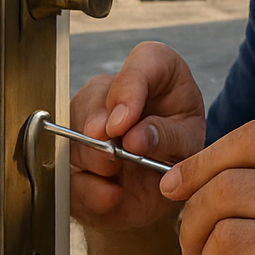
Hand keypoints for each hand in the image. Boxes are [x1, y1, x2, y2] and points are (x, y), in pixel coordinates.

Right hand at [69, 41, 206, 230]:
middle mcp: (116, 87)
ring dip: (92, 157)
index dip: (127, 91)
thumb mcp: (187, 142)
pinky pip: (67, 166)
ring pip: (73, 128)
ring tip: (116, 174)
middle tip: (114, 156)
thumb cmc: (178, 147)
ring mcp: (88, 114)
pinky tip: (108, 194)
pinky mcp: (72, 149)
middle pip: (94, 96)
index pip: (143, 61)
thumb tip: (134, 138)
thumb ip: (167, 137)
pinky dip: (87, 185)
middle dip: (99, 129)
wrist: (165, 182)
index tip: (122, 123)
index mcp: (156, 70)